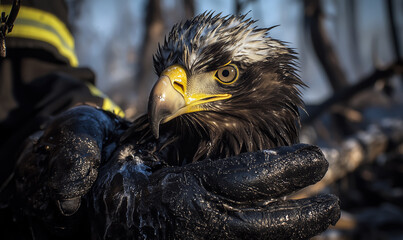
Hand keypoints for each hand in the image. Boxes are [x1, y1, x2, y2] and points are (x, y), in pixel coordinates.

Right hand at [91, 143, 339, 238]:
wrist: (88, 220)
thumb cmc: (106, 179)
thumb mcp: (117, 148)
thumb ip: (150, 135)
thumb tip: (195, 128)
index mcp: (175, 196)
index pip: (243, 182)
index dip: (283, 171)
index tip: (315, 160)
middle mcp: (191, 228)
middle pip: (259, 229)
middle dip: (300, 219)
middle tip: (334, 206)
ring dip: (287, 234)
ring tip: (317, 220)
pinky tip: (279, 233)